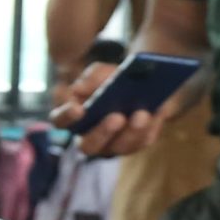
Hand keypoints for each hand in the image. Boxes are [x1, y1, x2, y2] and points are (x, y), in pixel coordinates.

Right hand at [53, 59, 167, 158]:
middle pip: (89, 145)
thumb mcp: (101, 72)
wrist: (139, 85)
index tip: (79, 108)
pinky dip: (152, 126)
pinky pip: (143, 141)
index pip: (60, 121)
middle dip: (103, 132)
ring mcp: (113, 146)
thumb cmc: (112, 80)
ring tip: (142, 113)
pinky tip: (158, 110)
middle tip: (116, 117)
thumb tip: (79, 88)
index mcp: (74, 118)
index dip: (66, 116)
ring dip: (132, 132)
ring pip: (120, 147)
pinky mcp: (135, 145)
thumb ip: (91, 77)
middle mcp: (89, 138)